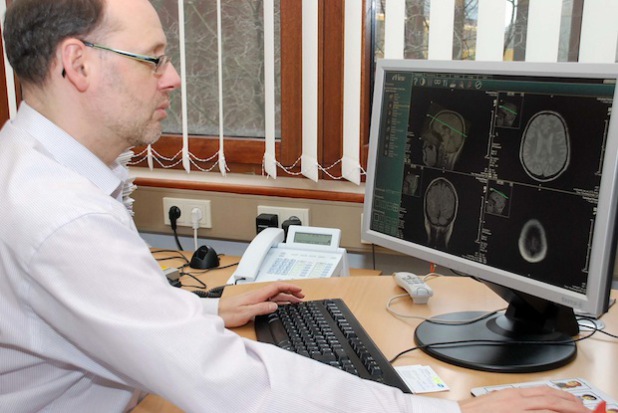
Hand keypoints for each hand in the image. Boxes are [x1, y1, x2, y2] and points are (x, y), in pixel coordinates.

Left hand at [218, 282, 303, 327]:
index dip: (289, 287)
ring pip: (275, 295)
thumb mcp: (246, 312)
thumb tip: (275, 305)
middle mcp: (257, 295)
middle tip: (301, 296)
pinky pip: (269, 300)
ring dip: (286, 297)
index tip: (299, 290)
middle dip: (291, 292)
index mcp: (257, 295)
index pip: (277, 287)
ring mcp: (255, 299)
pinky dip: (278, 301)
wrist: (216, 313)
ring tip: (295, 301)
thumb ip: (261, 308)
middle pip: (278, 290)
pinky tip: (281, 305)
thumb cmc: (227, 312)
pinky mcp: (253, 304)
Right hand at [459, 386, 588, 412]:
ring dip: (566, 411)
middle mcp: (516, 399)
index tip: (571, 401)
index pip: (543, 391)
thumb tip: (525, 406)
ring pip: (549, 407)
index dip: (561, 396)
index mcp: (511, 394)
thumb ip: (511, 403)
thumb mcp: (494, 403)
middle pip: (550, 398)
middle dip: (570, 404)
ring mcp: (516, 409)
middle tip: (582, 409)